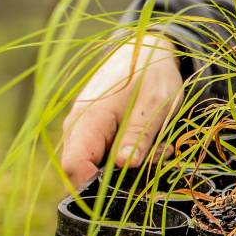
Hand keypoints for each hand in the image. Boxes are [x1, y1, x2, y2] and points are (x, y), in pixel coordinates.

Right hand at [60, 33, 184, 185]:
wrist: (147, 49)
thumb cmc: (152, 75)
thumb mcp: (153, 106)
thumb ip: (138, 136)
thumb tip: (124, 166)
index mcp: (88, 120)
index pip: (74, 167)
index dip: (97, 186)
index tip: (130, 184)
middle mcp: (78, 127)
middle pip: (86, 171)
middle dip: (122, 177)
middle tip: (157, 160)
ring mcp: (84, 128)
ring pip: (99, 165)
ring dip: (131, 165)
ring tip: (160, 147)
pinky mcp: (94, 130)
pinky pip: (105, 154)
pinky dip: (130, 155)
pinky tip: (153, 143)